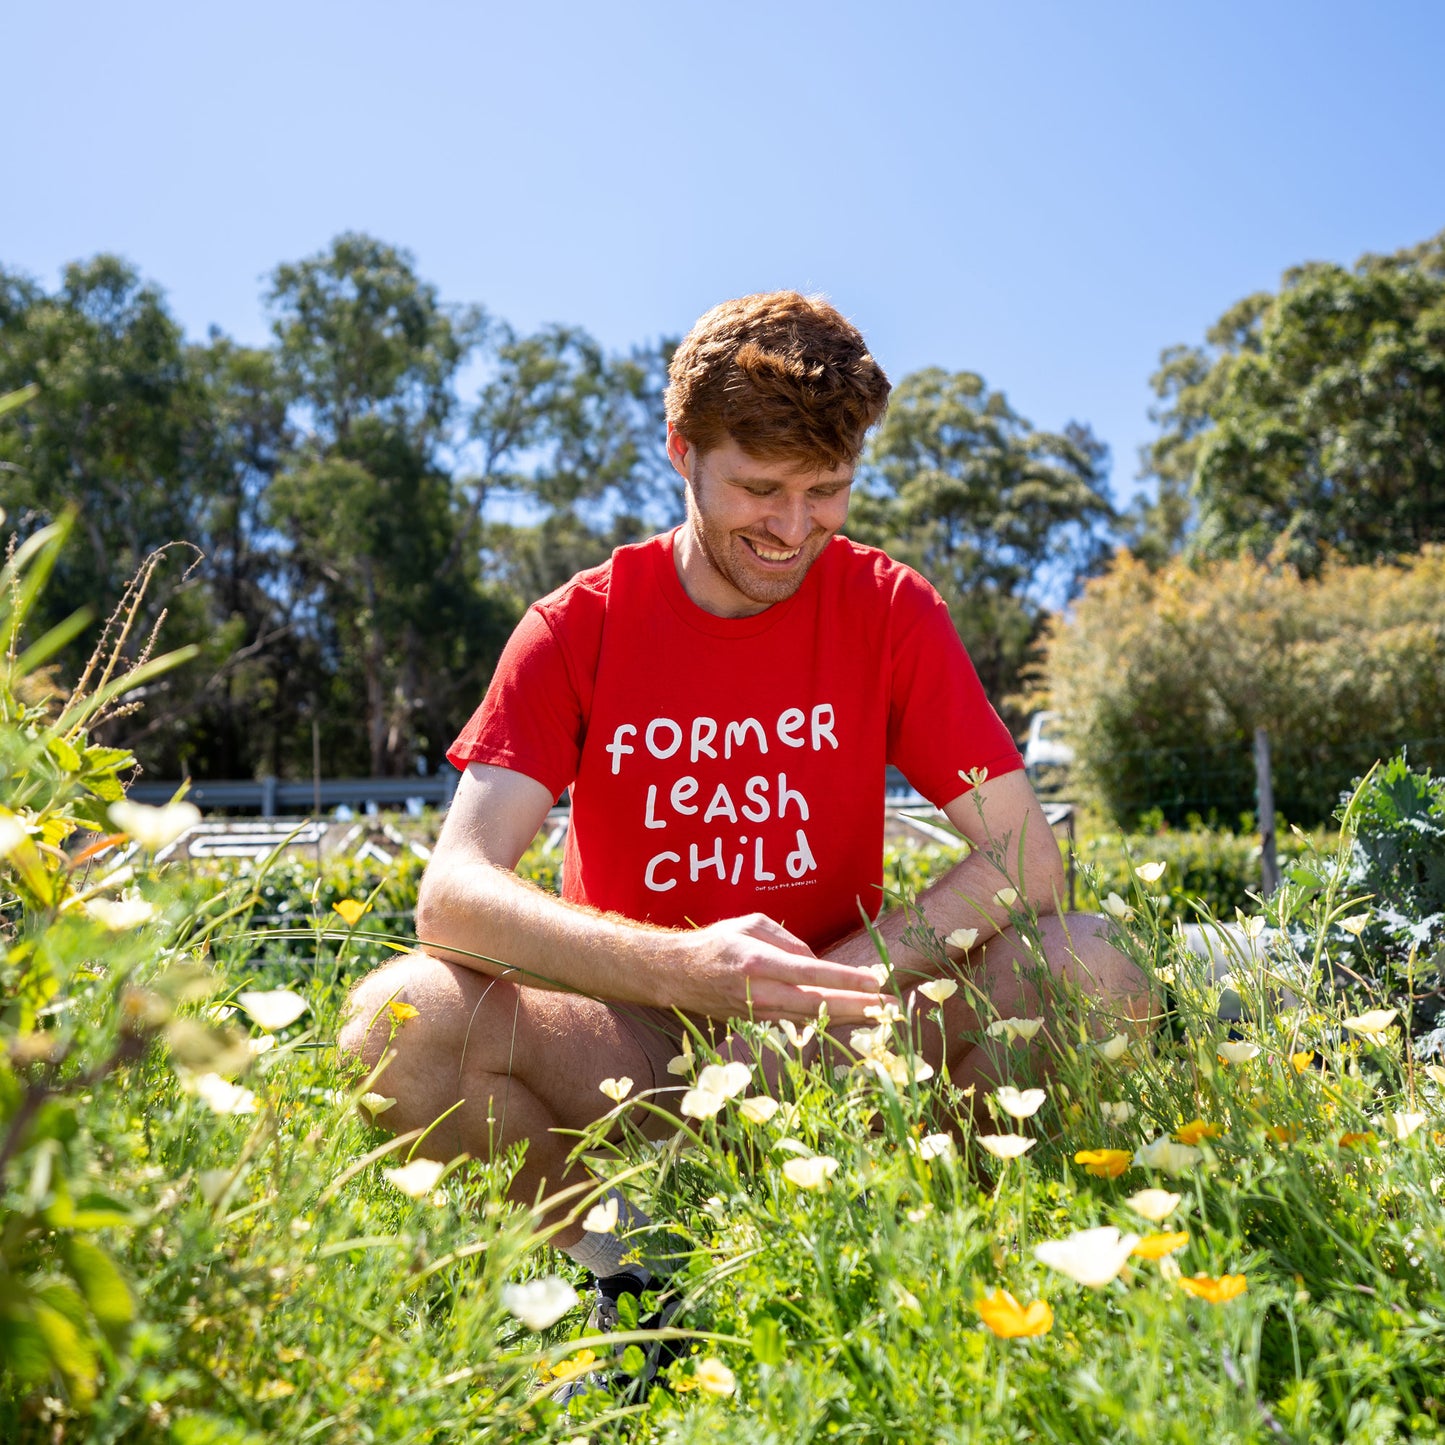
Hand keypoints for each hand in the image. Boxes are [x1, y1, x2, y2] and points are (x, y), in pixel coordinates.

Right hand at [669, 913, 888, 1023]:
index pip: (811, 973)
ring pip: (812, 1019)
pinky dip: (826, 1022)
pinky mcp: (759, 1023)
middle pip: (819, 1004)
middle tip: (892, 1009)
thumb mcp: (751, 925)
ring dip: (848, 1019)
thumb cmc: (715, 943)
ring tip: (880, 1018)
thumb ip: (788, 940)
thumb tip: (817, 961)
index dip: (845, 979)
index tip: (875, 982)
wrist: (676, 976)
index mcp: (758, 962)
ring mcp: (760, 1012)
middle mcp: (761, 992)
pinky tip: (850, 1021)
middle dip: (858, 1007)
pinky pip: (799, 1023)